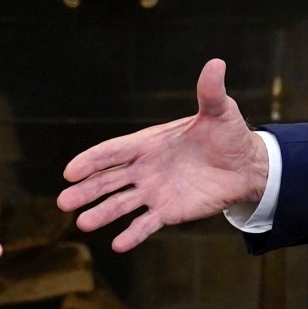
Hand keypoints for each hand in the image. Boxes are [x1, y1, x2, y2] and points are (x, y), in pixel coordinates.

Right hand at [57, 59, 270, 252]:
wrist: (245, 166)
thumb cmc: (228, 134)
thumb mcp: (220, 112)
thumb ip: (210, 92)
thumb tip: (216, 63)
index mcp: (148, 143)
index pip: (113, 152)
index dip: (91, 161)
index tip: (70, 172)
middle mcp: (144, 168)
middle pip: (108, 180)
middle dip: (86, 190)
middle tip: (63, 202)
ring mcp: (153, 191)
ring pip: (121, 204)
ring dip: (102, 213)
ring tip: (82, 223)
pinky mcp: (168, 211)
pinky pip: (146, 224)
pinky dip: (132, 234)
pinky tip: (116, 245)